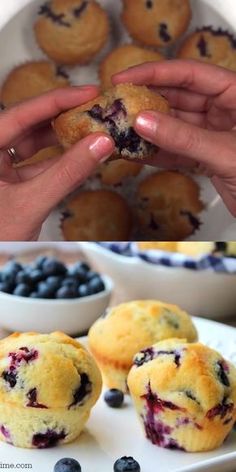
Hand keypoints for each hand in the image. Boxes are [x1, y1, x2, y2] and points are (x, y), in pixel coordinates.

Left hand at [0, 87, 113, 240]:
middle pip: (26, 126)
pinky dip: (60, 165)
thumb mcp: (32, 203)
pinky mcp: (10, 186)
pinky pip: (37, 168)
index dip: (55, 101)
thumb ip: (67, 173)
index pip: (18, 115)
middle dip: (61, 118)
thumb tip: (101, 144)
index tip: (87, 92)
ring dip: (62, 142)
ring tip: (92, 132)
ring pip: (33, 147)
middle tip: (92, 108)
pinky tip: (82, 159)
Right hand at [113, 60, 235, 215]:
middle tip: (117, 107)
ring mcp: (215, 135)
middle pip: (178, 99)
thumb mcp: (227, 152)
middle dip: (147, 103)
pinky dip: (157, 154)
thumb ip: (185, 138)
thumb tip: (146, 123)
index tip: (126, 77)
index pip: (191, 74)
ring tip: (120, 132)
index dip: (156, 72)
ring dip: (148, 132)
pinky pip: (177, 151)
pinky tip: (136, 153)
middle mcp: (225, 111)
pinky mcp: (209, 158)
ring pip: (174, 127)